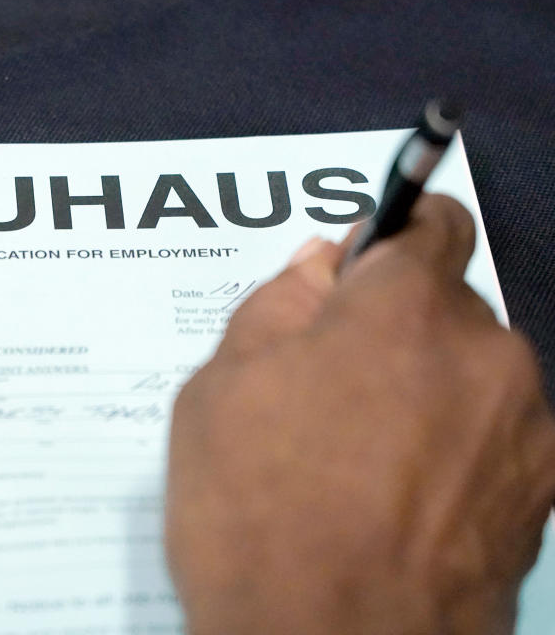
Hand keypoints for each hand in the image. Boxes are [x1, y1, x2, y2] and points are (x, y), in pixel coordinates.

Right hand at [166, 194, 554, 633]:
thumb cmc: (255, 514)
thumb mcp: (215, 393)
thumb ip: (274, 307)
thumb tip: (322, 266)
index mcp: (405, 312)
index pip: (431, 223)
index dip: (390, 240)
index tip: (356, 281)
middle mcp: (489, 356)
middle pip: (447, 309)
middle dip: (396, 332)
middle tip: (331, 395)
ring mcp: (529, 433)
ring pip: (474, 377)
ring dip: (430, 392)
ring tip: (365, 463)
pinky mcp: (544, 502)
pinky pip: (496, 441)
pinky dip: (458, 450)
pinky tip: (403, 504)